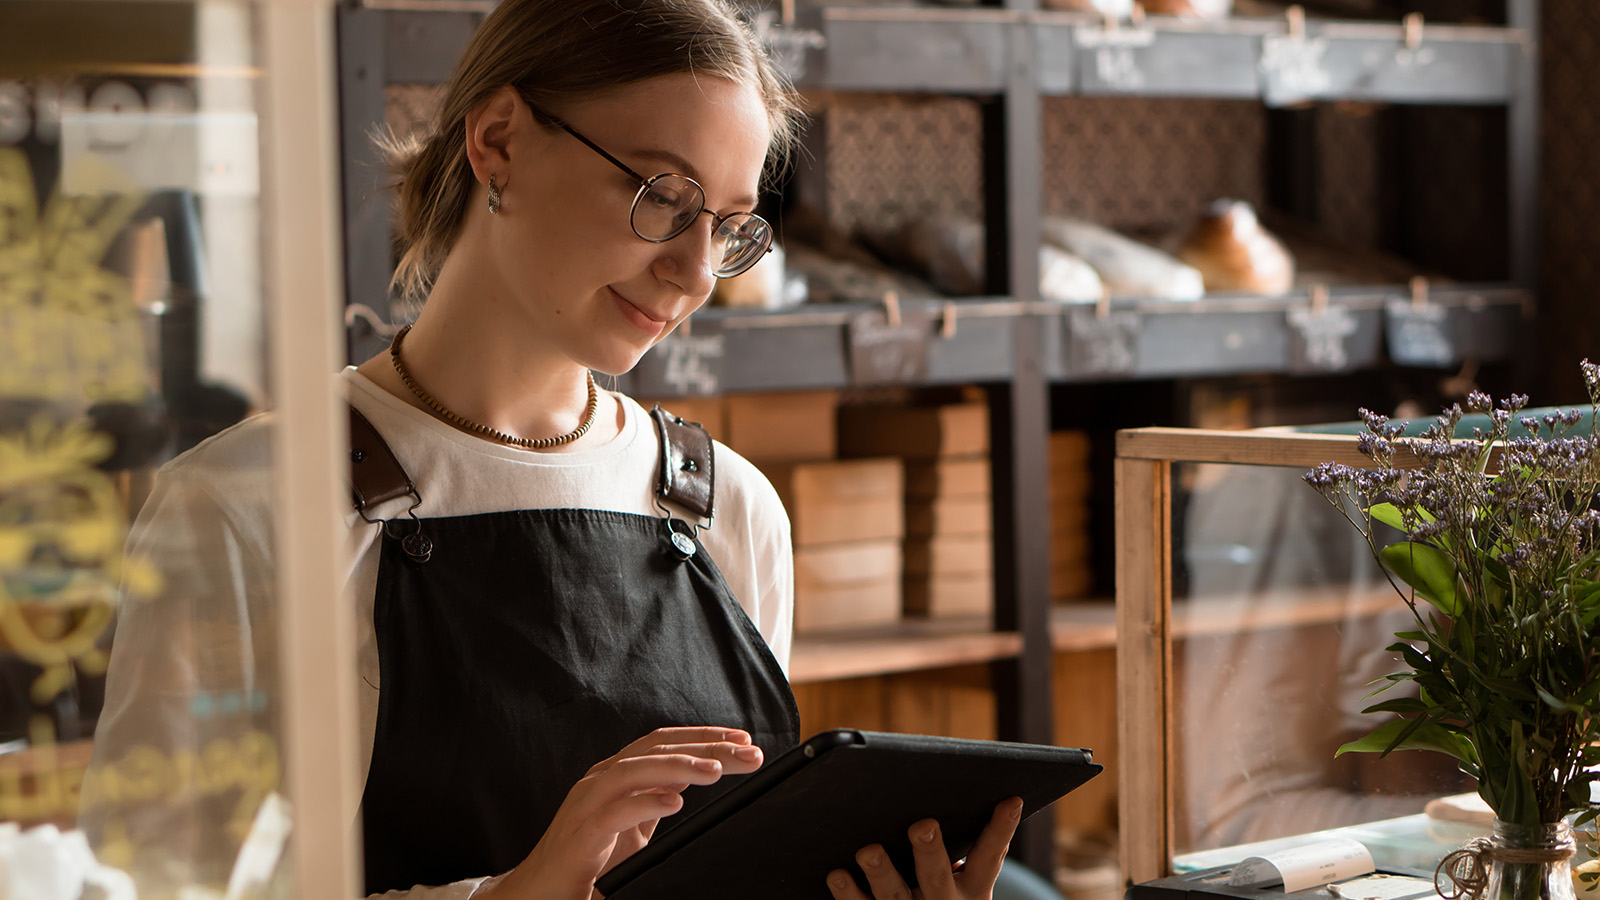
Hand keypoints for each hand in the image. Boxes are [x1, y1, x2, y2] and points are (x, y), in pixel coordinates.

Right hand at [475, 726, 763, 899]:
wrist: (539, 894)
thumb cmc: (588, 860)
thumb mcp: (633, 827)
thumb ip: (656, 802)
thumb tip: (696, 786)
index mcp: (617, 774)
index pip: (664, 743)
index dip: (704, 737)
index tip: (744, 741)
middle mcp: (601, 779)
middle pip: (657, 749)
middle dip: (706, 747)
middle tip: (750, 752)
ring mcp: (588, 803)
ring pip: (635, 770)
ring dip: (679, 766)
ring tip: (716, 770)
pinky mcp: (581, 835)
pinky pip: (615, 813)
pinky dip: (645, 803)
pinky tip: (675, 802)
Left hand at [825, 796, 1023, 899]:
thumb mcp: (966, 885)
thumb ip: (966, 853)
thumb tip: (964, 796)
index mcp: (971, 890)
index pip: (989, 857)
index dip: (1001, 829)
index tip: (1010, 800)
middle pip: (936, 876)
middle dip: (929, 851)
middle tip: (922, 825)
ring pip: (895, 894)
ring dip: (881, 872)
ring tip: (868, 851)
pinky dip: (849, 893)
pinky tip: (838, 875)